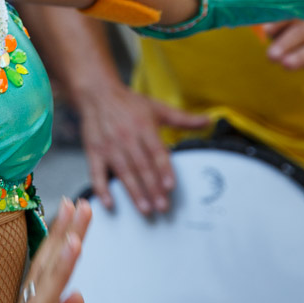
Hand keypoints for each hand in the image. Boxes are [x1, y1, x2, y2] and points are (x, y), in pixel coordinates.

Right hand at [76, 81, 209, 214]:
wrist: (97, 93)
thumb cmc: (130, 103)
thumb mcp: (158, 108)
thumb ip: (183, 119)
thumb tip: (209, 121)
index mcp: (143, 126)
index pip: (156, 151)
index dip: (163, 169)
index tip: (170, 186)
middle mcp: (126, 137)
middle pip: (141, 166)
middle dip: (152, 188)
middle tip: (162, 206)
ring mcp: (108, 146)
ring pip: (123, 172)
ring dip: (134, 192)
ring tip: (145, 208)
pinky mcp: (94, 151)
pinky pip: (96, 173)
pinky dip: (102, 188)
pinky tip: (110, 203)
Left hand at [264, 17, 303, 87]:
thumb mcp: (296, 37)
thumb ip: (279, 33)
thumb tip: (264, 29)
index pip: (291, 18)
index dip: (278, 23)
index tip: (266, 30)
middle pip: (301, 33)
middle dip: (285, 43)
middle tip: (271, 55)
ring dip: (300, 57)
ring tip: (286, 64)